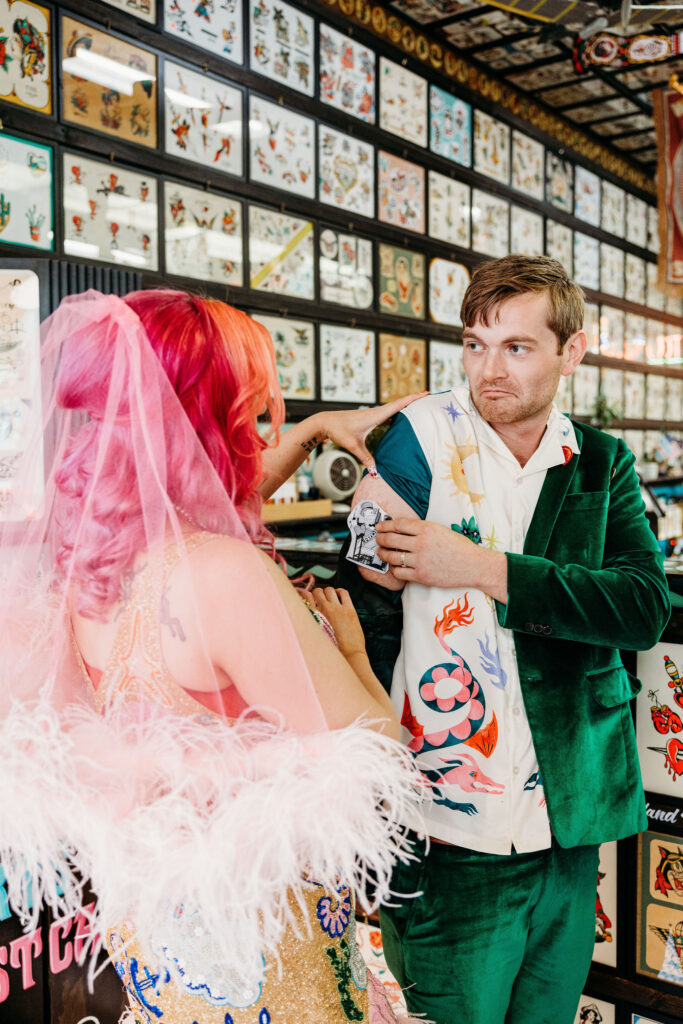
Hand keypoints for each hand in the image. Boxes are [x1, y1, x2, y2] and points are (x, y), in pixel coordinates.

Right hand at [311, 587, 366, 658]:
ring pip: (329, 589)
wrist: (348, 655)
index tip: (308, 598)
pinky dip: (340, 592)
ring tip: (330, 599)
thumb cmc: (331, 649)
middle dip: (318, 594)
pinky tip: (339, 597)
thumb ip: (311, 622)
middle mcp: (323, 610)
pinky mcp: (349, 609)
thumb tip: (308, 613)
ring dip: (328, 592)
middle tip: (321, 600)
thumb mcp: (315, 635)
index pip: (304, 597)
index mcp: (312, 617)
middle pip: (316, 591)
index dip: (305, 595)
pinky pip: (343, 592)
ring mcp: (337, 608)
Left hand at [316, 394, 426, 474]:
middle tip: (429, 397)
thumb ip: (367, 459)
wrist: (325, 422)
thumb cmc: (339, 430)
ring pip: (393, 409)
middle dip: (414, 400)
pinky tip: (399, 420)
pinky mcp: (369, 419)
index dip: (413, 399)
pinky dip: (395, 415)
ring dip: (405, 407)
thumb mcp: (354, 446)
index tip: (426, 393)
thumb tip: (376, 473)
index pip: (399, 405)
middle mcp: (376, 412)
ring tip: (419, 408)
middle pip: (400, 405)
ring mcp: (373, 415)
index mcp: (376, 415)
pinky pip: (387, 415)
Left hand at [375, 518, 507, 601]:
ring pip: (392, 556)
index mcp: (426, 528)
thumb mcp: (441, 530)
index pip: (398, 524)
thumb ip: (422, 529)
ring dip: (383, 554)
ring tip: (382, 553)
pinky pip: (399, 572)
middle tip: (378, 540)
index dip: (385, 525)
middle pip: (391, 539)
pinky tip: (394, 566)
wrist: (473, 565)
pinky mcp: (421, 576)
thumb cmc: (460, 547)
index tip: (379, 527)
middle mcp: (421, 543)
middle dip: (381, 539)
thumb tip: (402, 529)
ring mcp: (420, 560)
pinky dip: (394, 568)